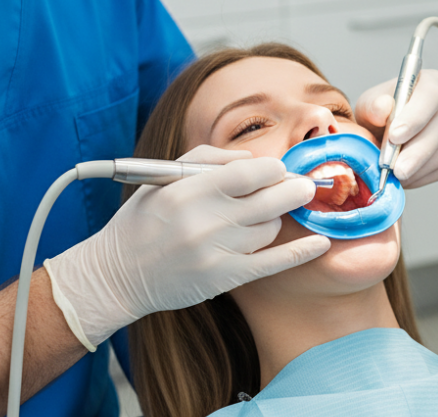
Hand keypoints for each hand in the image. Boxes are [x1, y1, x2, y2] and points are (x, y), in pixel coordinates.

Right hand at [44, 145, 330, 348]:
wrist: (116, 274)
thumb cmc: (143, 218)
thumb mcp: (164, 177)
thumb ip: (209, 158)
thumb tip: (253, 159)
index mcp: (189, 191)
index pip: (250, 173)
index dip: (273, 169)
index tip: (278, 169)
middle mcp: (204, 222)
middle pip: (270, 199)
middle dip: (294, 189)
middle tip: (305, 185)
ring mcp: (216, 253)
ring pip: (269, 228)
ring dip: (274, 219)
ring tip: (265, 215)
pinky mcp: (223, 279)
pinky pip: (272, 263)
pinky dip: (300, 252)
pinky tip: (321, 243)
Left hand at [355, 69, 437, 187]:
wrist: (387, 132)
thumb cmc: (380, 115)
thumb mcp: (369, 106)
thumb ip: (373, 106)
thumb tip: (383, 107)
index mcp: (430, 81)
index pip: (430, 96)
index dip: (415, 117)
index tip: (395, 137)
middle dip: (416, 151)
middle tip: (396, 168)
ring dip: (420, 167)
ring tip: (398, 175)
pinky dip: (428, 175)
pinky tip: (410, 176)